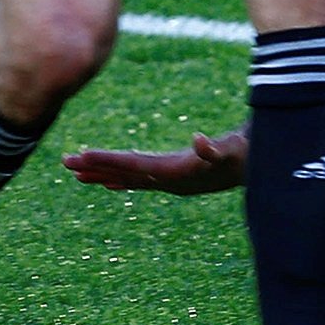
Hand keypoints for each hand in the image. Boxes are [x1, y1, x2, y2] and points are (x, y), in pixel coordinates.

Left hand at [63, 130, 248, 194]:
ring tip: (75, 172)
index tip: (83, 155)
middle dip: (95, 168)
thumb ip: (217, 149)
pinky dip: (121, 179)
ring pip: (129, 178)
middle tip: (64, 162)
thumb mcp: (234, 149)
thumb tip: (200, 140)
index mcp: (176, 172)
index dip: (108, 160)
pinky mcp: (174, 178)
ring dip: (102, 174)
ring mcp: (170, 182)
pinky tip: (107, 184)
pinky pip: (140, 181)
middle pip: (124, 174)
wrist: (259, 170)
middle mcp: (167, 180)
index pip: (134, 165)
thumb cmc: (247, 155)